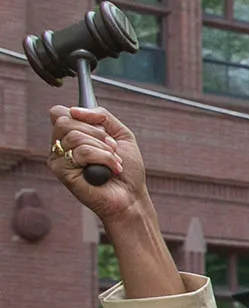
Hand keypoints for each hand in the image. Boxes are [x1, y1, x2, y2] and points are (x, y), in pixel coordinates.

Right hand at [46, 105, 149, 226]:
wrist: (132, 197)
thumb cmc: (127, 170)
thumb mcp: (121, 135)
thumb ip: (102, 116)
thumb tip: (74, 110)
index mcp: (70, 135)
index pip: (58, 112)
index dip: (79, 115)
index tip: (100, 129)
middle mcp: (60, 146)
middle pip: (65, 120)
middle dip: (98, 133)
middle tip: (113, 148)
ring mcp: (57, 158)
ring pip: (75, 136)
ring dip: (104, 149)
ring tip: (114, 162)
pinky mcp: (61, 171)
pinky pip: (81, 152)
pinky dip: (103, 158)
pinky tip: (110, 170)